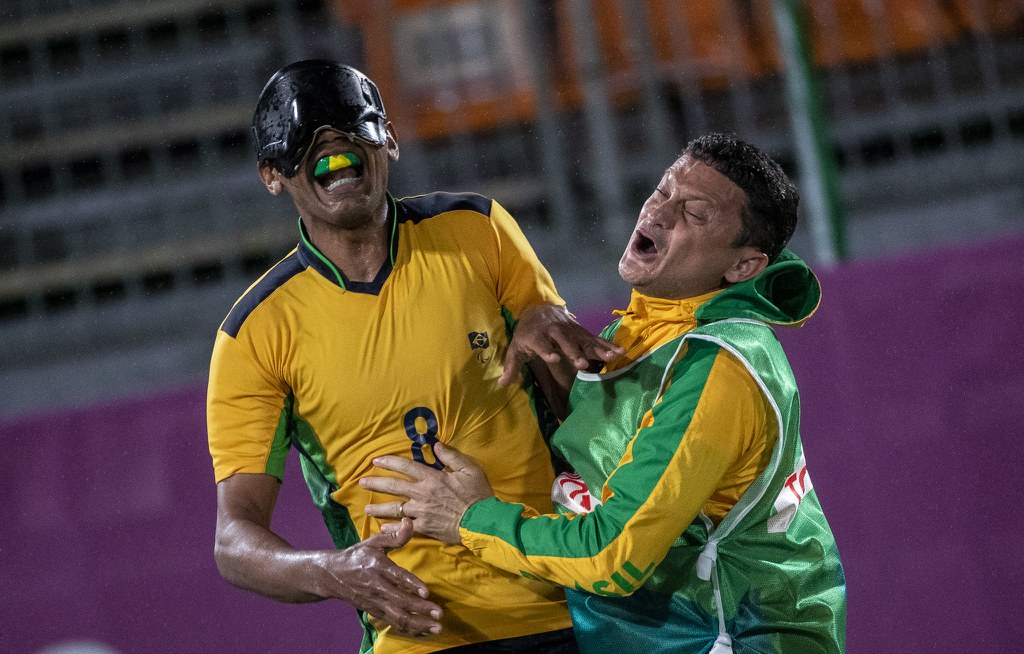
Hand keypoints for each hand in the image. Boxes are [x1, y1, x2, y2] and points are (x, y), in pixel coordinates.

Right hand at [318, 520, 443, 636]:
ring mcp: (375, 602)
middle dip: (421, 609)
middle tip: (439, 613)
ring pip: (397, 617)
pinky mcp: (374, 611)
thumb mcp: (373, 542)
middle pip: (400, 601)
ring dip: (418, 624)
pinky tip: (425, 630)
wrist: (331, 575)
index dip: (411, 585)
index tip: (426, 592)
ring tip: (437, 627)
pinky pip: (394, 623)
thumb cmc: (356, 556)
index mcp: (377, 566)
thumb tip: (409, 522)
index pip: (396, 577)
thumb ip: (394, 536)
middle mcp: (376, 586)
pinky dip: (410, 629)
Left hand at [361, 443, 493, 544]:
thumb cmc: (477, 494)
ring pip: (394, 509)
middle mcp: (422, 494)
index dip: (389, 462)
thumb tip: (436, 445)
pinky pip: (404, 528)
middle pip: (394, 487)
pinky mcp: (424, 528)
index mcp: (432, 478)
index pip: (406, 467)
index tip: (375, 460)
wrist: (481, 522)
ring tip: (366, 509)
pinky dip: (392, 529)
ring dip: (378, 508)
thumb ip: (451, 456)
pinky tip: (382, 528)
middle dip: (376, 483)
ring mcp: (421, 512)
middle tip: (362, 482)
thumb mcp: (469, 469)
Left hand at [499, 304, 623, 385]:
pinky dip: (608, 345)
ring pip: (584, 340)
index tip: (553, 358)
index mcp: (537, 336)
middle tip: (582, 364)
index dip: (546, 351)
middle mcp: (555, 332)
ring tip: (612, 357)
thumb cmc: (526, 334)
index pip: (541, 344)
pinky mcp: (581, 332)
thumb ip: (511, 366)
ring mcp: (570, 331)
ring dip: (598, 349)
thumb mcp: (516, 348)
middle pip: (565, 342)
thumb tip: (502, 384)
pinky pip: (595, 339)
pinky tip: (621, 352)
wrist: (539, 309)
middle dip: (574, 352)